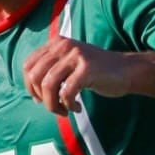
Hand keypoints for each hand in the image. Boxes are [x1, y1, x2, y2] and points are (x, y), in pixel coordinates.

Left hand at [21, 37, 140, 114]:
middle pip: (35, 76)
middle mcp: (63, 46)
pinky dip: (69, 105)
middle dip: (42, 98)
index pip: (28, 66)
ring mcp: (76, 56)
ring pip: (48, 85)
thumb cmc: (96, 72)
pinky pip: (67, 92)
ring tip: (64, 111)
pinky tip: (77, 108)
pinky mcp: (87, 69)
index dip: (30, 87)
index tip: (41, 99)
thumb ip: (51, 72)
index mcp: (56, 44)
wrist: (126, 70)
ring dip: (53, 105)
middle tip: (55, 107)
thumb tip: (34, 94)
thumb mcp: (70, 65)